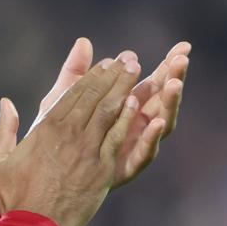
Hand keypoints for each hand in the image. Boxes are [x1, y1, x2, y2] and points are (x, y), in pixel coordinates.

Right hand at [0, 56, 141, 225]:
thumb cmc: (14, 197)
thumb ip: (5, 129)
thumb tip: (5, 103)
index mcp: (46, 128)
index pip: (73, 93)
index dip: (91, 75)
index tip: (105, 63)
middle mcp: (69, 134)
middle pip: (95, 96)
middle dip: (112, 75)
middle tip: (127, 59)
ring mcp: (88, 150)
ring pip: (109, 110)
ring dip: (123, 88)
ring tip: (135, 71)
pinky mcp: (102, 169)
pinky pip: (117, 137)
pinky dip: (127, 117)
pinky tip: (136, 102)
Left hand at [32, 39, 189, 184]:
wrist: (43, 184)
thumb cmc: (55, 139)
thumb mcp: (62, 100)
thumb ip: (75, 73)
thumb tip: (84, 41)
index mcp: (127, 107)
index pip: (153, 81)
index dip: (168, 64)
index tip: (183, 47)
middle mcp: (135, 127)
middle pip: (162, 100)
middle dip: (174, 78)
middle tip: (183, 58)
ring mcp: (132, 147)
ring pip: (159, 124)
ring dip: (168, 104)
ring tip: (174, 83)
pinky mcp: (124, 169)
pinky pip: (143, 154)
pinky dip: (150, 138)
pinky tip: (155, 122)